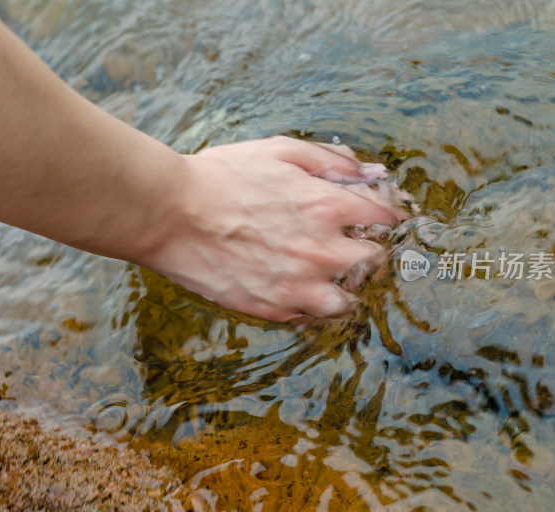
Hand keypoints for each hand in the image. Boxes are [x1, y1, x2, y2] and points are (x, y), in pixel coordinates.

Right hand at [140, 136, 407, 321]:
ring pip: (348, 301)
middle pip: (374, 261)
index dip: (385, 213)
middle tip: (351, 243)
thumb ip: (329, 160)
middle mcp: (322, 251)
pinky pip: (308, 316)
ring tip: (327, 276)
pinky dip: (309, 304)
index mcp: (328, 206)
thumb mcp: (279, 151)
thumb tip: (367, 171)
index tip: (378, 215)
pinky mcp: (272, 307)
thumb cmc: (221, 177)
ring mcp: (298, 285)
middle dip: (368, 249)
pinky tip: (296, 288)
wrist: (169, 214)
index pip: (384, 216)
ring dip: (344, 287)